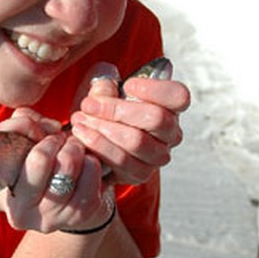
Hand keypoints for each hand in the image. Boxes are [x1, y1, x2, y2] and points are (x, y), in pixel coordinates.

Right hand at [0, 108, 113, 232]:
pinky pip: (90, 173)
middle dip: (54, 140)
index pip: (3, 147)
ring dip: (74, 148)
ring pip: (67, 164)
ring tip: (74, 150)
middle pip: (39, 158)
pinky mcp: (78, 217)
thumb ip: (24, 122)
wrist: (71, 203)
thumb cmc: (41, 168)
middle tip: (60, 140)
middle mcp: (18, 212)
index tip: (38, 134)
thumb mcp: (23, 142)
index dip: (25, 129)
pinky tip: (86, 165)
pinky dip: (92, 160)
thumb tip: (50, 127)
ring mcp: (48, 219)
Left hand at [69, 61, 189, 184]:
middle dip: (117, 109)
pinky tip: (82, 135)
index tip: (127, 84)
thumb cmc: (102, 111)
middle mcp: (170, 133)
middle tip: (89, 104)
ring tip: (80, 119)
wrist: (89, 138)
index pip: (178, 96)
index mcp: (169, 106)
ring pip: (137, 141)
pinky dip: (99, 146)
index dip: (155, 89)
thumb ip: (105, 83)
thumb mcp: (103, 90)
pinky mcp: (141, 174)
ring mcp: (158, 156)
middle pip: (157, 118)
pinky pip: (122, 161)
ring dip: (103, 128)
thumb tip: (105, 87)